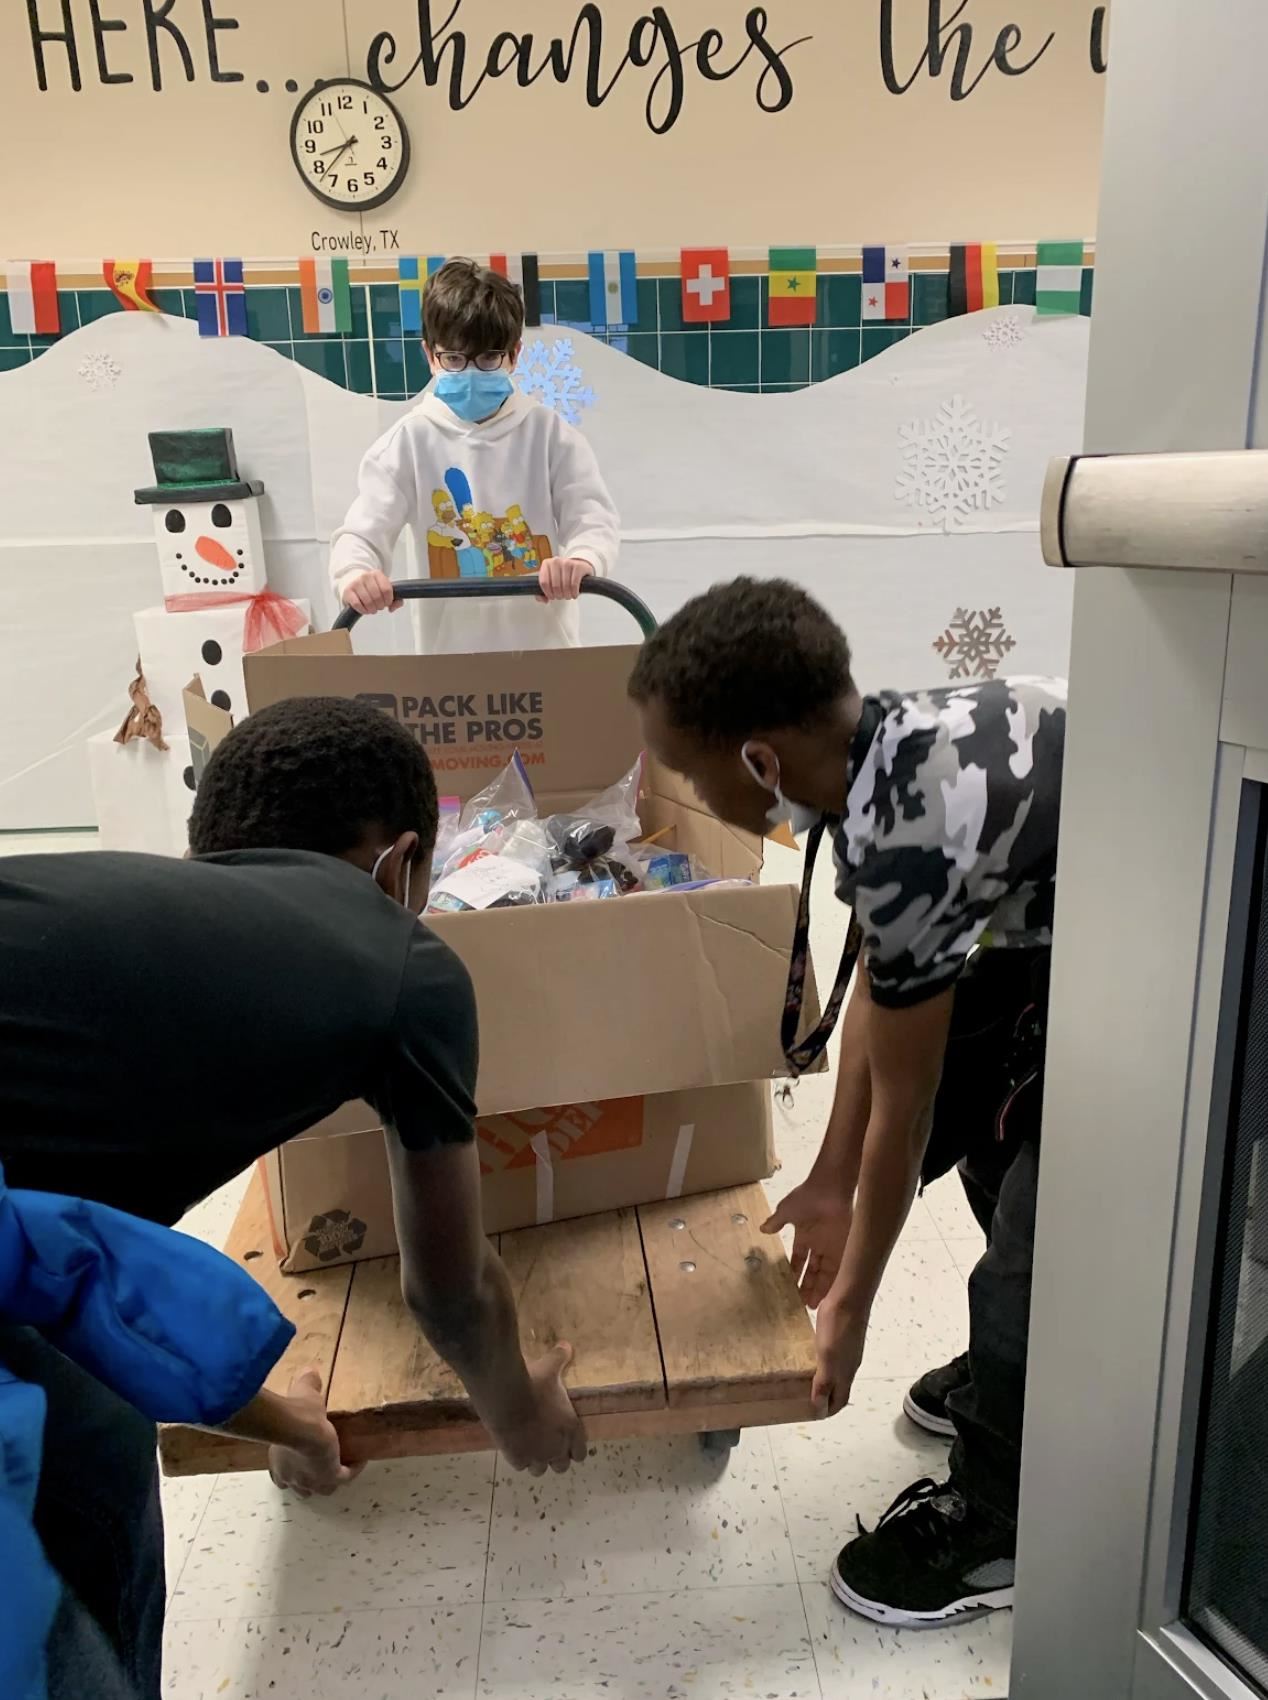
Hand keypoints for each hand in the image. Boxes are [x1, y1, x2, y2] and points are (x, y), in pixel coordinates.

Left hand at [267, 1368, 364, 1497]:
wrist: (298, 1428)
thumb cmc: (292, 1414)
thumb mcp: (299, 1395)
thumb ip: (304, 1384)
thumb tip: (310, 1371)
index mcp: (278, 1464)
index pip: (282, 1476)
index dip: (292, 1469)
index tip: (303, 1457)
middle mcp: (291, 1478)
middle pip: (302, 1488)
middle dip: (310, 1480)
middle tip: (321, 1463)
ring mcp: (311, 1481)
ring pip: (323, 1489)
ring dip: (332, 1479)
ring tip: (343, 1463)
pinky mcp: (330, 1477)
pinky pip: (346, 1477)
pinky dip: (354, 1469)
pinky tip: (361, 1458)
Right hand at [343, 568, 401, 615]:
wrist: (354, 582)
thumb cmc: (372, 587)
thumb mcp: (385, 589)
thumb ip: (396, 599)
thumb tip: (392, 608)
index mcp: (377, 574)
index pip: (387, 589)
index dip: (388, 600)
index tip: (387, 602)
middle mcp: (366, 576)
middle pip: (377, 597)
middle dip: (380, 605)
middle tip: (379, 607)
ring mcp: (356, 583)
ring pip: (368, 601)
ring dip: (372, 609)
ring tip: (372, 608)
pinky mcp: (348, 591)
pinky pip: (357, 604)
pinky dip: (363, 610)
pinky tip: (365, 609)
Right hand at [493, 1342, 587, 1475]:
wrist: (506, 1393)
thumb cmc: (534, 1380)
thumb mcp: (550, 1366)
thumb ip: (561, 1357)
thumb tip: (566, 1345)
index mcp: (572, 1429)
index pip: (581, 1453)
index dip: (573, 1448)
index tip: (564, 1439)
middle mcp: (557, 1447)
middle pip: (561, 1466)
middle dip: (555, 1456)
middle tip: (545, 1442)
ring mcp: (537, 1455)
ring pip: (540, 1470)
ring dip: (536, 1460)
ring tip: (529, 1446)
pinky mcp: (517, 1458)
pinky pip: (521, 1466)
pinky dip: (518, 1458)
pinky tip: (513, 1445)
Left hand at [537, 557, 592, 601]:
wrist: (578, 567)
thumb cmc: (563, 575)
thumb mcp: (551, 581)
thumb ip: (542, 592)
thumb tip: (544, 600)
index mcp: (546, 564)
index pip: (544, 582)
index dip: (548, 593)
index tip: (552, 597)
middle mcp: (556, 561)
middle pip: (555, 585)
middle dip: (558, 595)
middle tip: (561, 597)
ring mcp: (567, 563)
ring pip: (565, 585)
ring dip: (567, 595)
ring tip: (568, 596)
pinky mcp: (577, 566)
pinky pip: (574, 584)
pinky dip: (574, 592)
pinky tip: (574, 594)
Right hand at [761, 1179, 853, 1308]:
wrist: (830, 1188)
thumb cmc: (807, 1197)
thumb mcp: (786, 1211)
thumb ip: (776, 1222)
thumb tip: (763, 1228)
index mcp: (804, 1235)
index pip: (799, 1259)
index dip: (795, 1273)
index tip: (790, 1286)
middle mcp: (818, 1243)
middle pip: (812, 1270)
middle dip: (807, 1286)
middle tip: (802, 1303)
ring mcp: (831, 1247)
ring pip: (824, 1273)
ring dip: (819, 1288)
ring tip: (812, 1306)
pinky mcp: (843, 1248)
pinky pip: (838, 1270)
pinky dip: (832, 1283)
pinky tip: (827, 1296)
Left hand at [813, 1299, 868, 1417]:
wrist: (850, 1296)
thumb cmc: (838, 1327)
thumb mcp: (827, 1357)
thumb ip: (824, 1383)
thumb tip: (820, 1409)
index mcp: (846, 1373)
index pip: (840, 1401)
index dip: (828, 1411)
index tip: (813, 1415)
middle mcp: (849, 1364)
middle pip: (839, 1389)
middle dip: (826, 1398)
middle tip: (806, 1400)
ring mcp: (849, 1350)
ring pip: (837, 1372)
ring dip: (824, 1380)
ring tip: (805, 1380)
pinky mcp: (844, 1336)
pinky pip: (834, 1357)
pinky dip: (823, 1363)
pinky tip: (812, 1355)